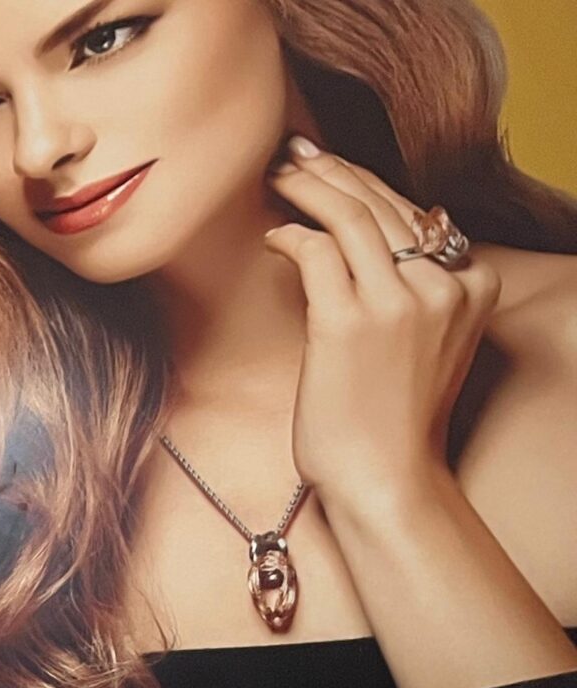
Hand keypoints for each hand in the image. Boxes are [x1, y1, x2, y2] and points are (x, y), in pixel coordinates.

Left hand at [264, 137, 500, 521]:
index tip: (333, 164)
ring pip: (349, 218)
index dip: (369, 182)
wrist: (386, 478)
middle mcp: (442, 286)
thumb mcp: (425, 343)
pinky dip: (291, 236)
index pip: (415, 215)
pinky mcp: (349, 323)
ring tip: (277, 178)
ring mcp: (397, 302)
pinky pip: (316, 254)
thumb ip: (413, 294)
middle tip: (295, 152)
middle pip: (382, 206)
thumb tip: (370, 246)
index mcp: (470, 286)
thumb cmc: (391, 419)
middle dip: (334, 171)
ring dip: (307, 189)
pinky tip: (273, 235)